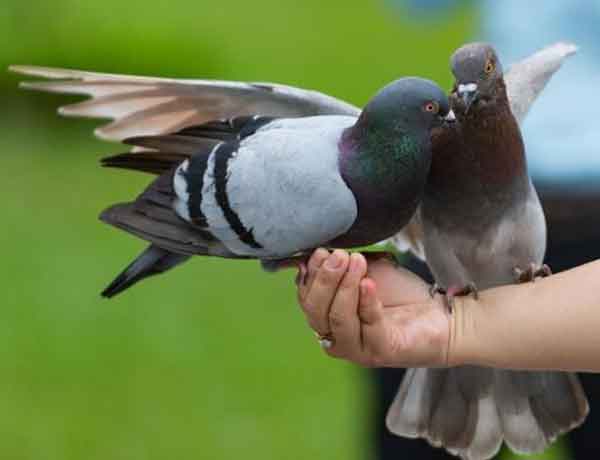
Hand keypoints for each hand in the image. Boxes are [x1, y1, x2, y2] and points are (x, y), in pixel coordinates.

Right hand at [296, 249, 451, 367]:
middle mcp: (334, 336)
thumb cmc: (399, 293)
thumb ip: (342, 267)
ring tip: (356, 262)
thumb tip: (317, 252)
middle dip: (325, 279)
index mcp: (326, 317)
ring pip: (338, 319)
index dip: (311, 274)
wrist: (440, 315)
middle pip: (316, 310)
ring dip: (345, 287)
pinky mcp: (380, 352)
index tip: (321, 250)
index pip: (306, 297)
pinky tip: (370, 283)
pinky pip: (368, 325)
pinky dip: (367, 301)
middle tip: (339, 255)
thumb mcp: (365, 272)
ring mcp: (356, 348)